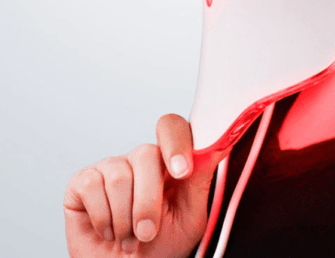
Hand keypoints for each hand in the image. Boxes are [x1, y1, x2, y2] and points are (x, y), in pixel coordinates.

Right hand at [64, 114, 223, 257]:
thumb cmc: (161, 246)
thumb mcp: (189, 217)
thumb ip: (199, 179)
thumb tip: (213, 145)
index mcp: (170, 160)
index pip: (173, 127)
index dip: (176, 143)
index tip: (182, 172)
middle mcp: (142, 158)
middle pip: (146, 153)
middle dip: (148, 201)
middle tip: (148, 233)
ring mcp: (112, 166)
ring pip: (120, 176)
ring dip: (125, 219)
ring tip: (128, 236)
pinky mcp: (84, 180)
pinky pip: (91, 185)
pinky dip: (102, 217)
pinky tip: (107, 229)